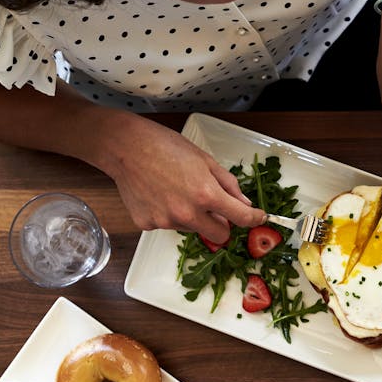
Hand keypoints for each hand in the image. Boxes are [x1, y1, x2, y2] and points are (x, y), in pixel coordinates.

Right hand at [99, 114, 263, 243]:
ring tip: (177, 190)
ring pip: (193, 229)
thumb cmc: (165, 147)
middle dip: (222, 223)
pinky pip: (168, 225)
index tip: (258, 218)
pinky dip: (169, 215)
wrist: (124, 146)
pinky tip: (160, 195)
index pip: (241, 218)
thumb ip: (229, 184)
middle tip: (214, 206)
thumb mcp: (206, 160)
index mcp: (206, 194)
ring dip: (193, 216)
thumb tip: (245, 204)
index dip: (253, 219)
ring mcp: (166, 221)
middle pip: (219, 235)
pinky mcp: (147, 224)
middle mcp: (187, 213)